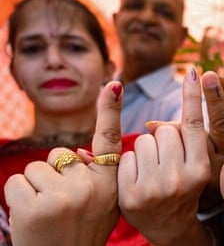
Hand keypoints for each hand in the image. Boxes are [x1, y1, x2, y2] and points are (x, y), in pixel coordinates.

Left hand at [4, 81, 123, 245]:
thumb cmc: (80, 231)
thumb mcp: (101, 204)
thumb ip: (95, 177)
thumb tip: (75, 153)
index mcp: (109, 185)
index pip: (110, 141)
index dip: (111, 111)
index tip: (113, 85)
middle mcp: (91, 188)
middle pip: (60, 154)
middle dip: (55, 174)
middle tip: (61, 205)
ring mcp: (64, 197)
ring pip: (37, 167)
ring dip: (36, 186)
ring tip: (47, 212)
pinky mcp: (35, 206)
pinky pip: (17, 181)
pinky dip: (18, 197)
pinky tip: (31, 217)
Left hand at [118, 69, 213, 245]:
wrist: (170, 226)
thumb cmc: (194, 185)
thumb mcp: (214, 163)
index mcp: (204, 171)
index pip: (201, 126)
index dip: (201, 97)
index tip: (197, 71)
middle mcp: (181, 180)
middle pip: (166, 131)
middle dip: (166, 139)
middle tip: (171, 159)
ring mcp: (154, 189)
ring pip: (144, 140)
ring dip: (148, 150)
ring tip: (157, 170)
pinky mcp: (130, 196)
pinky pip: (126, 157)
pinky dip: (131, 164)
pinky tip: (142, 179)